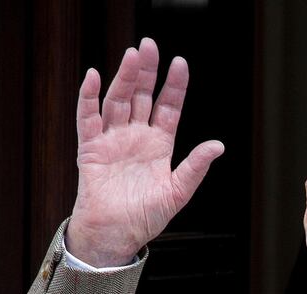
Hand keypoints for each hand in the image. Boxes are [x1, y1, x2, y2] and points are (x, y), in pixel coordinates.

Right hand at [67, 38, 223, 266]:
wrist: (117, 235)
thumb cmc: (147, 216)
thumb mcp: (179, 191)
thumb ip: (196, 167)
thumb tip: (218, 145)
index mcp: (159, 145)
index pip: (168, 107)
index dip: (174, 86)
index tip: (181, 64)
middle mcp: (136, 136)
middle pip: (142, 96)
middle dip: (147, 71)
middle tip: (151, 45)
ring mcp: (113, 140)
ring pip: (118, 101)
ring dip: (124, 78)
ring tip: (132, 55)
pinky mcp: (90, 148)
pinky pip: (88, 118)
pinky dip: (88, 97)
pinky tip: (92, 77)